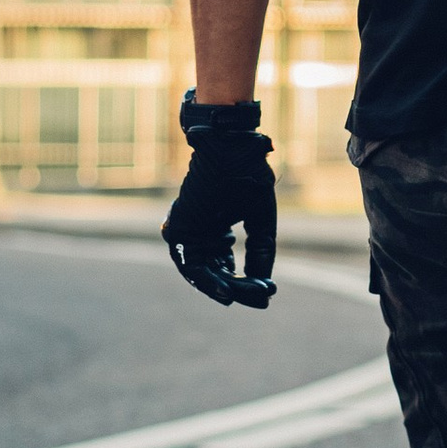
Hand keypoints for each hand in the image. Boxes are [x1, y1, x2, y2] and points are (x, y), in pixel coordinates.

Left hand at [163, 98, 278, 307]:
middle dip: (238, 289)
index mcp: (215, 230)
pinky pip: (190, 265)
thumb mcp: (260, 222)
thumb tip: (264, 286)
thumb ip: (260, 252)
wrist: (232, 148)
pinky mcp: (179, 230)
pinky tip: (228, 291)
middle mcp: (199, 234)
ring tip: (246, 296)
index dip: (246, 282)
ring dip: (223, 288)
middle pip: (215, 273)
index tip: (267, 292)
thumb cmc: (247, 177)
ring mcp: (187, 233)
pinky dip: (207, 281)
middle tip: (261, 298)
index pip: (226, 267)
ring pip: (201, 274)